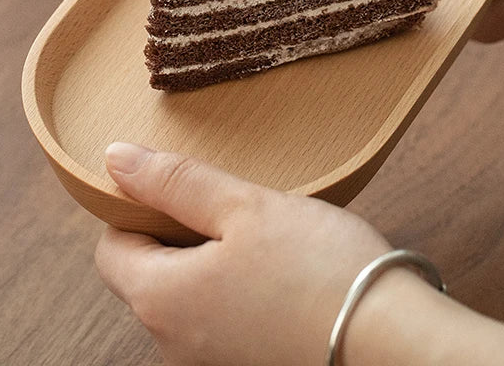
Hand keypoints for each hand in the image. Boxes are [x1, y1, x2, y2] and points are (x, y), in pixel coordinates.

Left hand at [94, 142, 392, 365]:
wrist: (392, 343)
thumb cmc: (318, 270)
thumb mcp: (244, 207)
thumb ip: (176, 182)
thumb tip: (115, 158)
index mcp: (161, 301)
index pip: (112, 250)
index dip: (137, 211)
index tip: (181, 190)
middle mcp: (172, 346)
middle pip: (148, 276)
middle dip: (178, 236)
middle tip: (232, 209)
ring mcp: (208, 365)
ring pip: (187, 299)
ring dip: (210, 264)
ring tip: (262, 241)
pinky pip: (219, 323)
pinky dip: (235, 294)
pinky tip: (278, 276)